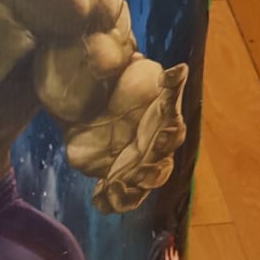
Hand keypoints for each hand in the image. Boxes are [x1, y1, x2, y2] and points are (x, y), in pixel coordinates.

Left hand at [93, 63, 187, 214]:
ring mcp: (139, 166)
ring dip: (134, 189)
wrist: (86, 109)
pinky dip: (113, 202)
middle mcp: (155, 145)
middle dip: (155, 167)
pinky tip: (98, 201)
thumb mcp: (117, 74)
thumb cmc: (113, 89)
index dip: (171, 129)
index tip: (166, 130)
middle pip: (163, 161)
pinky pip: (122, 198)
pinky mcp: (120, 181)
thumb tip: (134, 57)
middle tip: (145, 168)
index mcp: (160, 118)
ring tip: (117, 187)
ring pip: (145, 183)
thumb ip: (128, 68)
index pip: (173, 125)